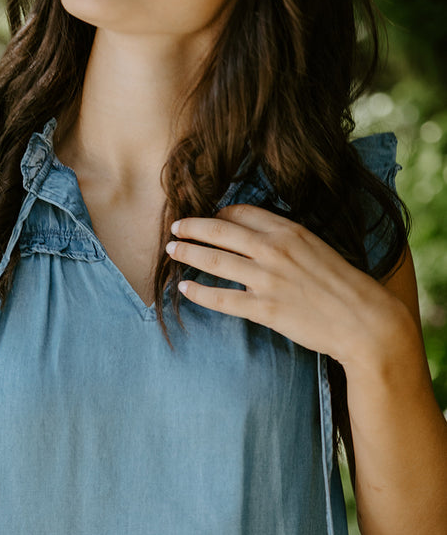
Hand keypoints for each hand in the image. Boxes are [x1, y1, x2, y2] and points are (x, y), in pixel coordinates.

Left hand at [166, 204, 402, 369]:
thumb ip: (288, 242)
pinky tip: (184, 289)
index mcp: (290, 231)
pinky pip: (221, 298)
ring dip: (188, 254)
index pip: (242, 213)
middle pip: (220, 231)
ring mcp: (268, 280)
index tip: (206, 218)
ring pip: (215, 261)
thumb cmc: (344, 287)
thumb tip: (260, 242)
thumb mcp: (317, 250)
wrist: (364, 321)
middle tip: (174, 228)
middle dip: (192, 228)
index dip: (219, 214)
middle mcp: (275, 250)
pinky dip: (198, 293)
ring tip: (171, 252)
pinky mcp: (265, 309)